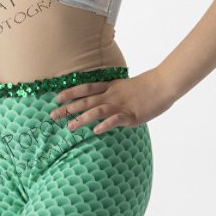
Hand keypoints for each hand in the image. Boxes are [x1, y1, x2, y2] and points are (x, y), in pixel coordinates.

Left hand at [49, 69, 174, 135]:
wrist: (163, 84)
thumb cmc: (144, 87)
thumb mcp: (123, 86)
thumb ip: (111, 93)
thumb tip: (99, 100)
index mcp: (110, 87)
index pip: (86, 88)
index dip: (70, 92)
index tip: (56, 98)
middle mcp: (112, 95)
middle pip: (86, 101)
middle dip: (68, 108)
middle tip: (52, 115)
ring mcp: (121, 105)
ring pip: (97, 111)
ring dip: (82, 119)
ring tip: (69, 127)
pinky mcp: (131, 115)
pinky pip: (116, 120)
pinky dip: (105, 125)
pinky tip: (96, 131)